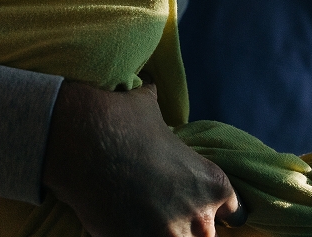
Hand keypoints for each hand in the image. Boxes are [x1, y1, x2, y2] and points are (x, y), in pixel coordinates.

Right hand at [42, 81, 243, 235]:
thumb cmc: (117, 121)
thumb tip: (150, 89)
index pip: (232, 210)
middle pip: (205, 234)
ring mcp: (167, 236)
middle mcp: (197, 216)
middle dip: (189, 224)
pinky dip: (134, 233)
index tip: (193, 201)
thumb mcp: (149, 108)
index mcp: (211, 184)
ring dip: (163, 230)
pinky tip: (120, 222)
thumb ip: (160, 113)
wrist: (79, 140)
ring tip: (142, 216)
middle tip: (163, 208)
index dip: (212, 205)